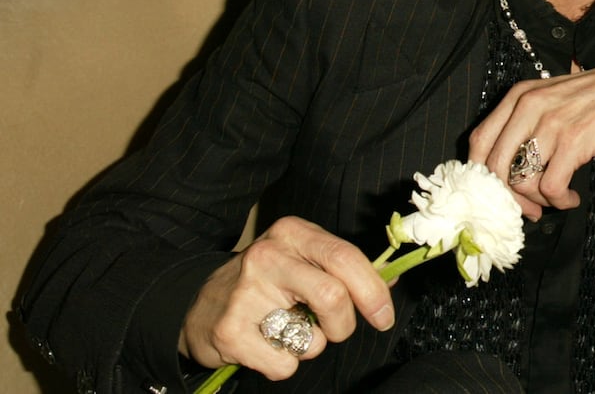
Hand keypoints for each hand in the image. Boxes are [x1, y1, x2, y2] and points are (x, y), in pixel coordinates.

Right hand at [179, 216, 392, 378]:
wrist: (201, 305)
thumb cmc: (266, 282)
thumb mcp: (303, 259)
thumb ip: (346, 268)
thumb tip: (392, 279)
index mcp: (293, 233)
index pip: (346, 257)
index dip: (373, 291)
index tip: (383, 317)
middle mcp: (268, 256)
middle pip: (333, 296)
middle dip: (344, 325)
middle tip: (336, 330)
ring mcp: (245, 293)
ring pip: (310, 338)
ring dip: (311, 346)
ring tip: (288, 331)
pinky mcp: (230, 331)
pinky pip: (284, 364)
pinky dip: (284, 364)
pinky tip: (266, 345)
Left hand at [469, 66, 594, 219]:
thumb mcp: (551, 100)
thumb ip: (524, 125)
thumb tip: (503, 173)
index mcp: (519, 95)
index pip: (479, 142)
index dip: (483, 175)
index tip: (499, 192)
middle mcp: (529, 106)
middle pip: (496, 166)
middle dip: (510, 197)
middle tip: (529, 209)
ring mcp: (551, 123)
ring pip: (522, 180)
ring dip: (538, 201)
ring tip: (556, 199)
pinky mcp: (574, 141)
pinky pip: (551, 187)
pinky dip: (559, 201)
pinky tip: (571, 197)